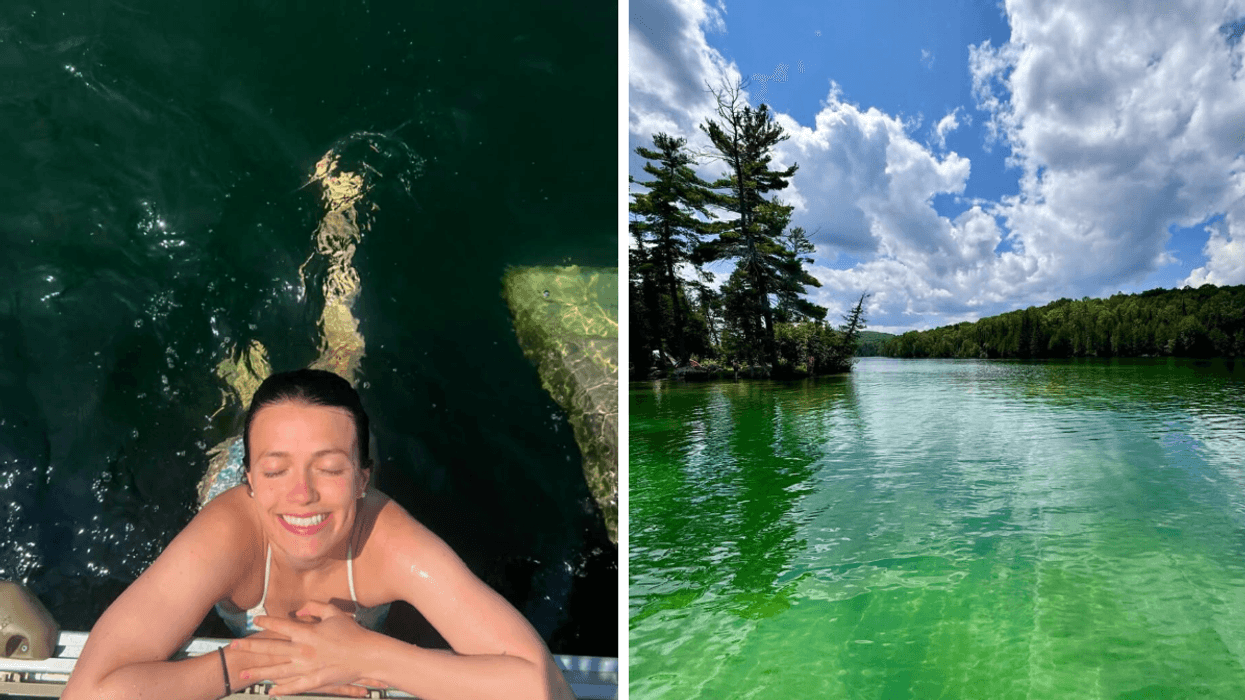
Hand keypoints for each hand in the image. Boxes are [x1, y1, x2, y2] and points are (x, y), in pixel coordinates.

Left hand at [230, 601, 388, 696]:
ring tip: (243, 673)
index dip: (267, 622)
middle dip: (251, 646)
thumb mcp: (335, 613)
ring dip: (259, 672)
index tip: (255, 621)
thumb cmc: (352, 632)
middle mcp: (303, 650)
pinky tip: (270, 691)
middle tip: (234, 645)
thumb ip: (316, 607)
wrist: (367, 655)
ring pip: (277, 670)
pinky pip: (294, 686)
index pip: (281, 625)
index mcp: (308, 632)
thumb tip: (300, 610)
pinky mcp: (314, 681)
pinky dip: (281, 690)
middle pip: (271, 648)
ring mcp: (307, 668)